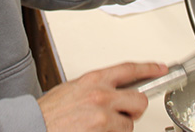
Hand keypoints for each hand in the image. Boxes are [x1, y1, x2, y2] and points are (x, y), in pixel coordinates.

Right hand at [38, 62, 167, 131]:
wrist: (34, 127)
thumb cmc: (48, 113)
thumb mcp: (72, 89)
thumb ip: (94, 88)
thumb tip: (110, 91)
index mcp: (93, 80)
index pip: (129, 69)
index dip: (148, 68)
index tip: (160, 68)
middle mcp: (101, 95)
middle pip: (138, 99)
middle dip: (135, 109)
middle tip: (126, 113)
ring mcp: (103, 116)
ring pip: (129, 124)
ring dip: (118, 128)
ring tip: (99, 127)